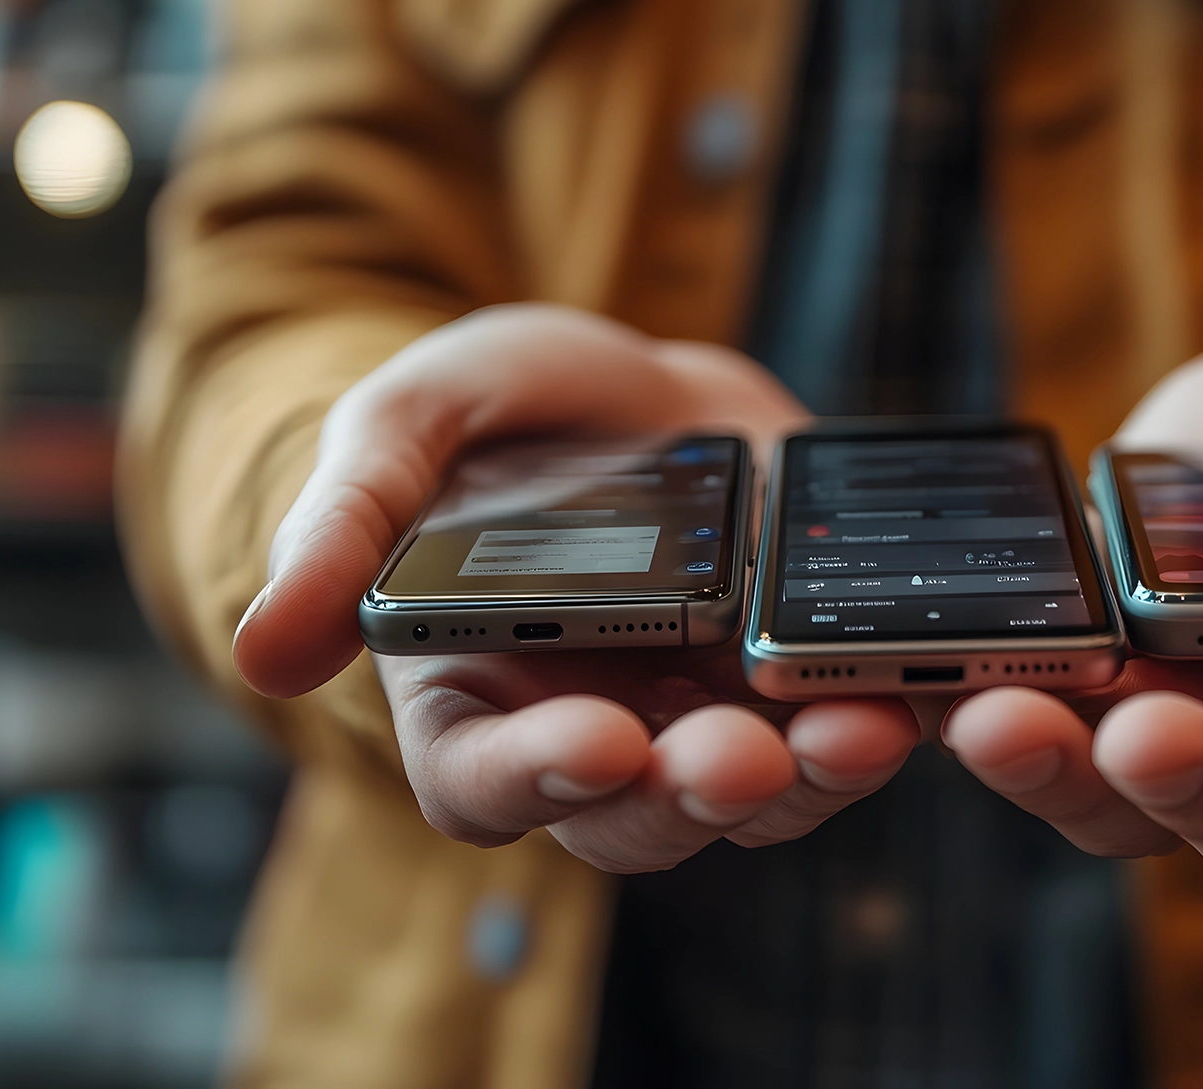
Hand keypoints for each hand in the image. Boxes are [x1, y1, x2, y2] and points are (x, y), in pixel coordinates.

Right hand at [232, 303, 919, 871]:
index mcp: (482, 701)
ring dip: (816, 772)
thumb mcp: (406, 427)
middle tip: (743, 753)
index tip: (597, 738)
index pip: (491, 784)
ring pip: (765, 790)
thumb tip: (264, 650)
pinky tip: (937, 677)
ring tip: (865, 721)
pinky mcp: (804, 672)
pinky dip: (899, 711)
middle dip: (696, 793)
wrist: (624, 389)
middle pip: (645, 814)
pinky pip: (855, 718)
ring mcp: (711, 710)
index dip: (540, 776)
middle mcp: (602, 733)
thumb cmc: (492, 420)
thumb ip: (343, 526)